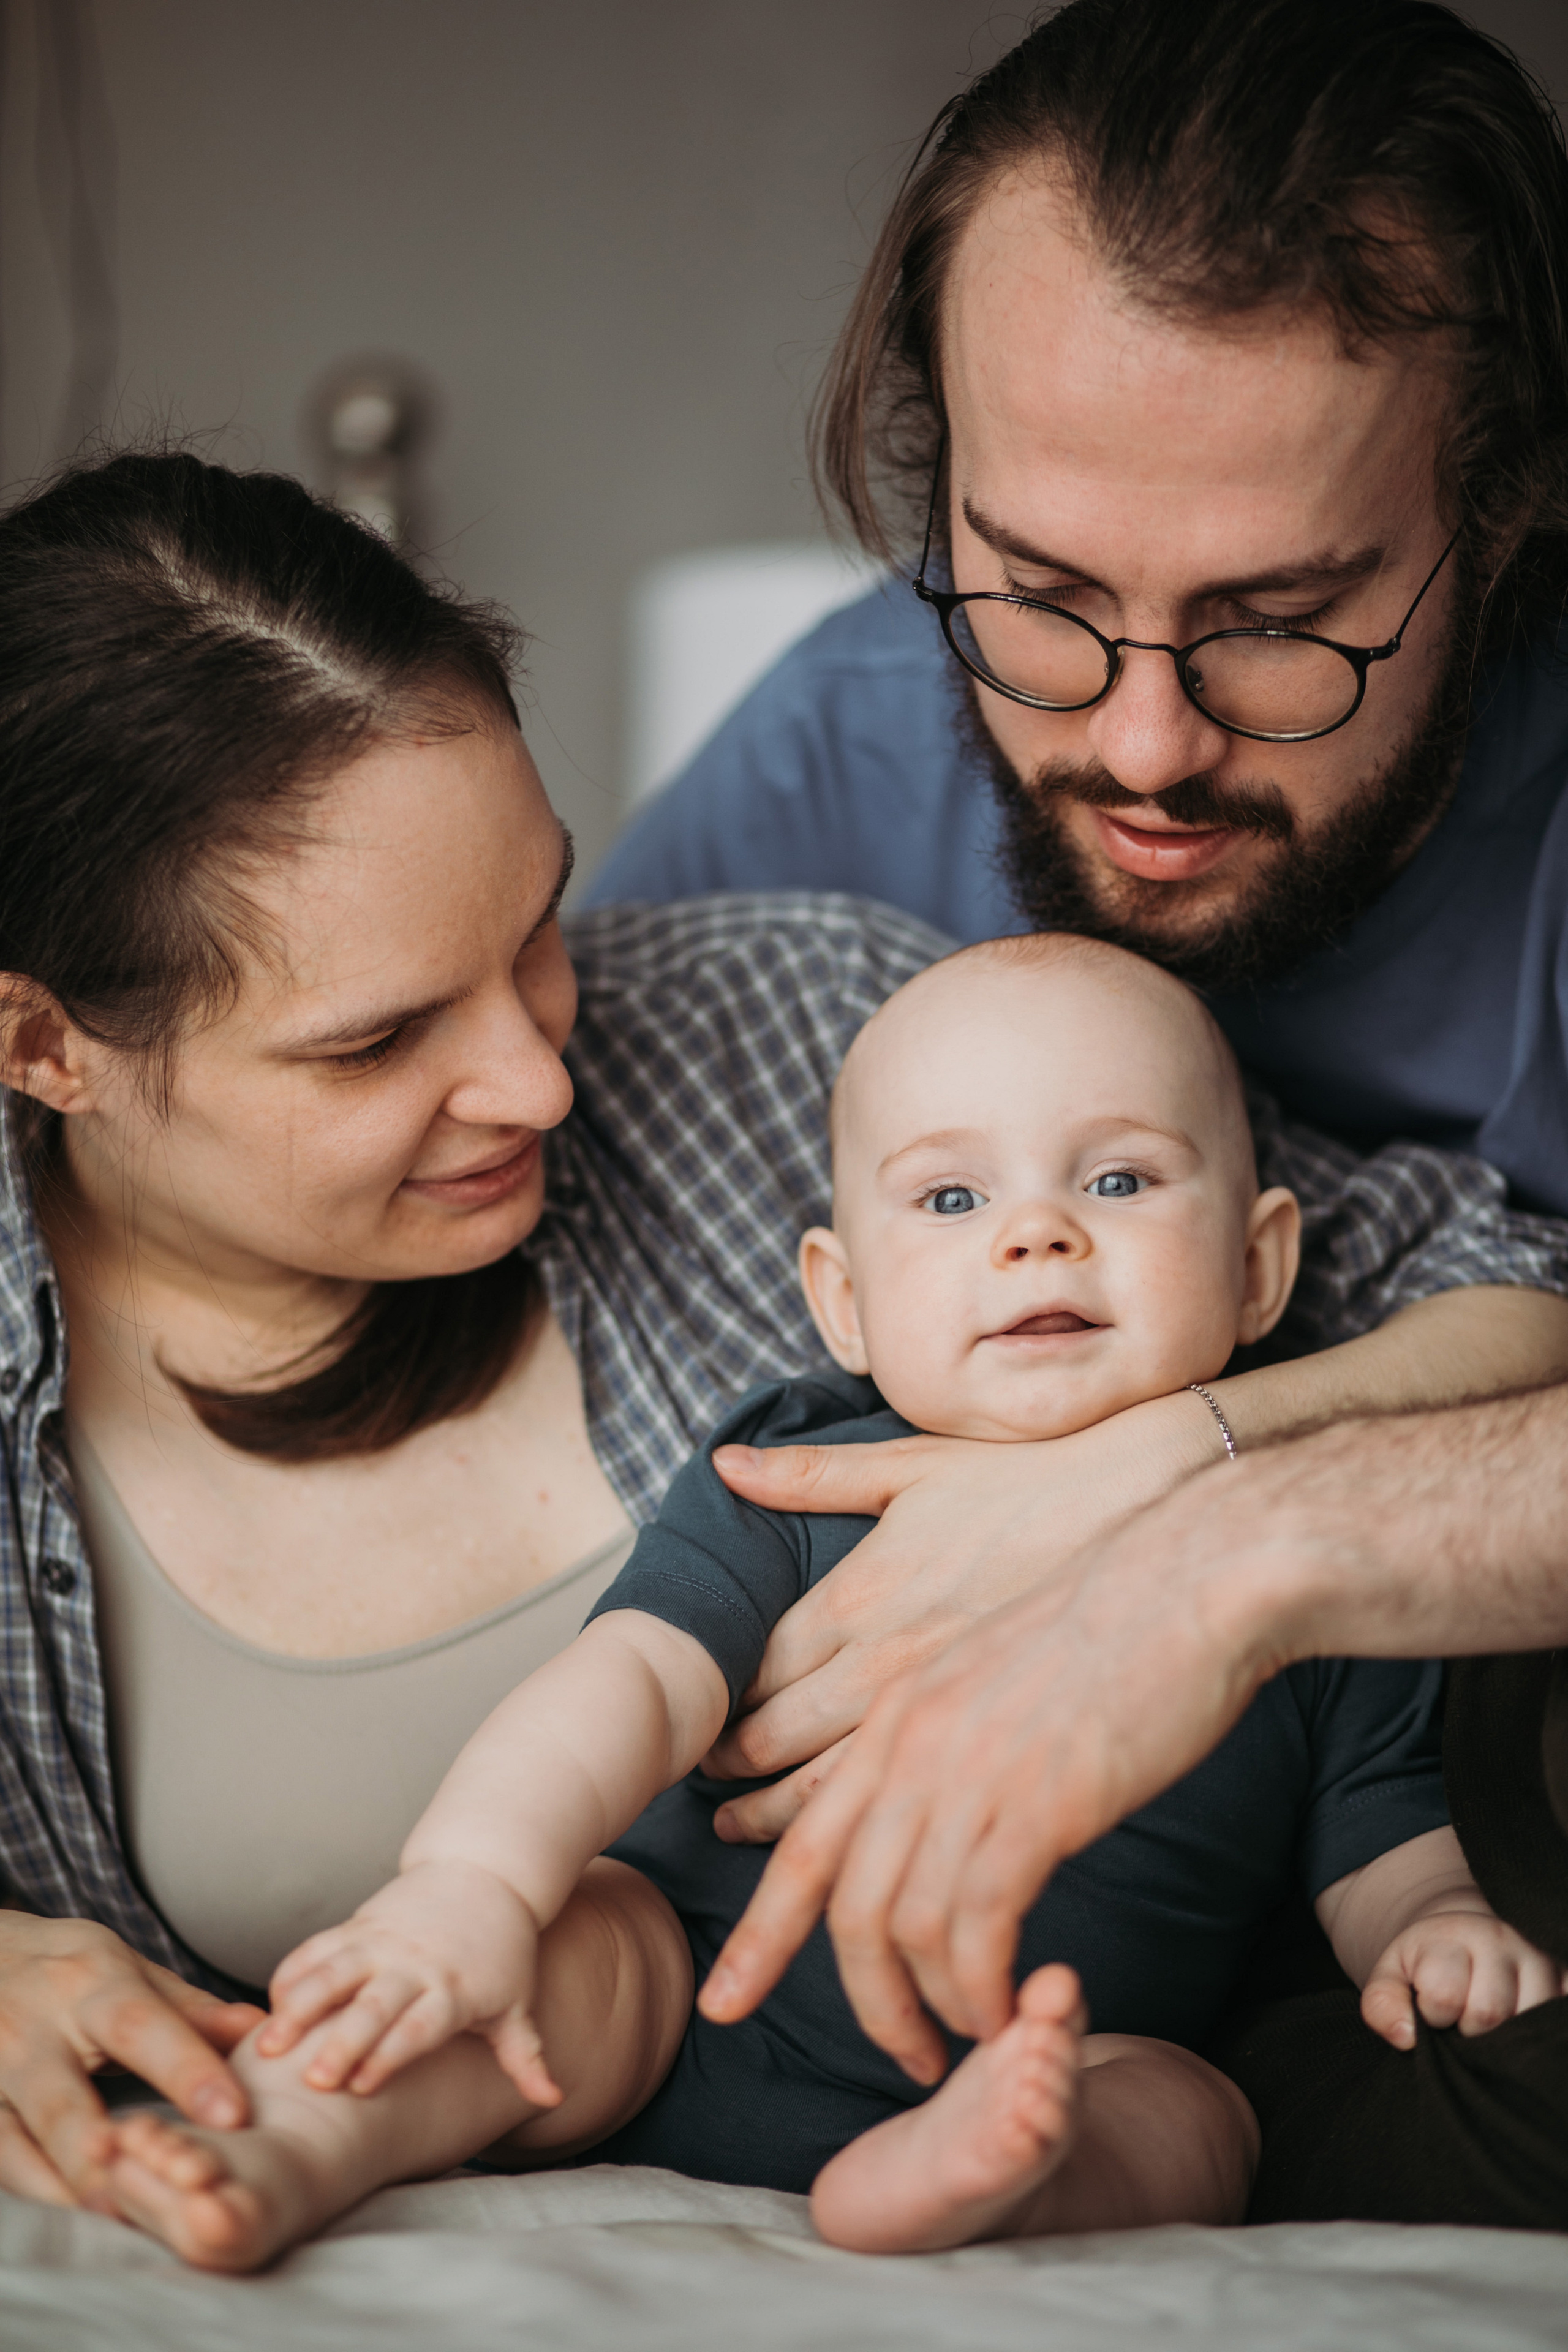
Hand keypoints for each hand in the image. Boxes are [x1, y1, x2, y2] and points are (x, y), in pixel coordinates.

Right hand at [0, 1911, 260, 2210]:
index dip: (187, 2071)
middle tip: (155, 2186)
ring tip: (117, 2217)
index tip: (234, 2114)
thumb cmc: (68, 1969)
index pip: (142, 2027)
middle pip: (66, 2101)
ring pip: (19, 2143)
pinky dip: (34, 2189)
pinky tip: (72, 2216)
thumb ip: (190, 2009)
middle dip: (107, 2150)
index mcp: (89, 1985)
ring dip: (66, 2184)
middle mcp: (33, 2031)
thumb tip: (263, 2029)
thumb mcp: (126, 1968)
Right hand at [260, 1860, 561, 2104]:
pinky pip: (317, 1947)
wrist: (485, 1873)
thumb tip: (554, 2100)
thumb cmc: (502, 1952)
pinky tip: (268, 2005)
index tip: (362, 2087)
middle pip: (373, 2005)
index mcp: (452, 1990)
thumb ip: (526, 2057)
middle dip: (343, 2041)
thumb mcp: (516, 2004)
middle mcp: (413, 1964)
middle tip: (313, 2080)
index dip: (391, 2054)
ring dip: (301, 2007)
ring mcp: (381, 1941)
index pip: (419, 2026)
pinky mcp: (358, 1925)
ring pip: (333, 1973)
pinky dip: (292, 1973)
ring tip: (268, 2045)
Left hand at [700, 1455, 1277, 2083]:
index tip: (730, 1995)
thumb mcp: (991, 1662)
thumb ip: (947, 1733)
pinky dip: (983, 1990)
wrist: (1188, 1580)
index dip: (759, 1932)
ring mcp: (966, 1774)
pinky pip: (978, 1930)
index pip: (802, 1839)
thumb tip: (944, 1804)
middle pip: (836, 1899)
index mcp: (896, 1708)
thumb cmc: (1112, 1621)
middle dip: (856, 1997)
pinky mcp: (1034, 1807)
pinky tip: (1009, 2012)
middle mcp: (911, 1743)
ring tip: (965, 2043)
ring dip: (926, 2006)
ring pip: (902, 1927)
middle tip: (894, 2057)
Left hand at [1361, 1909, 1567, 2047]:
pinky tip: (1519, 2029)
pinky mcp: (1565, 1980)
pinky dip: (1540, 2035)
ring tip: (1489, 2025)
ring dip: (1506, 2036)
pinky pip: (1559, 2019)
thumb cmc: (1424, 1967)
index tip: (1431, 2013)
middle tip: (1461, 2023)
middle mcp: (1502, 1941)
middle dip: (1469, 2030)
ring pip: (1530, 2021)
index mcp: (1452, 1936)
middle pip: (1490, 2011)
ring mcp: (1539, 1961)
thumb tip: (1406, 2037)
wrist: (1463, 1938)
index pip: (1444, 1993)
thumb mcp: (1389, 1978)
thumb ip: (1382, 2005)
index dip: (1433, 2016)